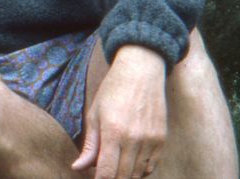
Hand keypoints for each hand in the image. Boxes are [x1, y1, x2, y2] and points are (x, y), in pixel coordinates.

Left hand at [72, 45, 167, 178]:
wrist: (141, 72)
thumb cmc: (113, 91)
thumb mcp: (95, 114)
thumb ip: (90, 145)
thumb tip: (77, 168)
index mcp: (113, 132)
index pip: (107, 172)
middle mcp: (134, 139)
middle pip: (123, 176)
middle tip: (104, 173)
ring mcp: (150, 140)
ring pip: (138, 174)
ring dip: (125, 175)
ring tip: (115, 166)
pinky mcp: (161, 139)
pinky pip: (151, 166)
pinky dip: (140, 171)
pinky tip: (130, 163)